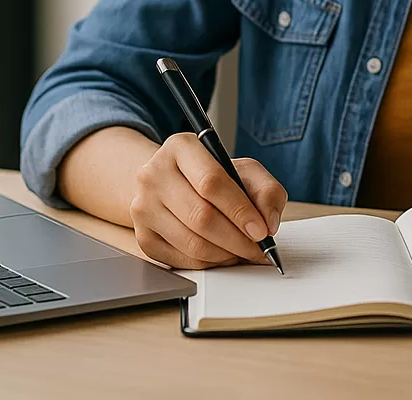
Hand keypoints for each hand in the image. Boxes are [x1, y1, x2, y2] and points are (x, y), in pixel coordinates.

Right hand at [129, 132, 288, 269]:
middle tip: (258, 249)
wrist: (173, 184)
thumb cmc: (213, 176)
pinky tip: (223, 254)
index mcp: (180, 148)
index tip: (261, 230)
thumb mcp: (245, 171)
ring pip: (192, 242)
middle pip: (200, 216)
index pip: (211, 182)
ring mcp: (143, 208)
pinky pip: (182, 259)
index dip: (240, 210)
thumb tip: (268, 223)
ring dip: (226, 254)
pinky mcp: (143, 237)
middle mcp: (154, 175)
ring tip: (243, 251)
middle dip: (237, 239)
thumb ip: (267, 191)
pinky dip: (210, 263)